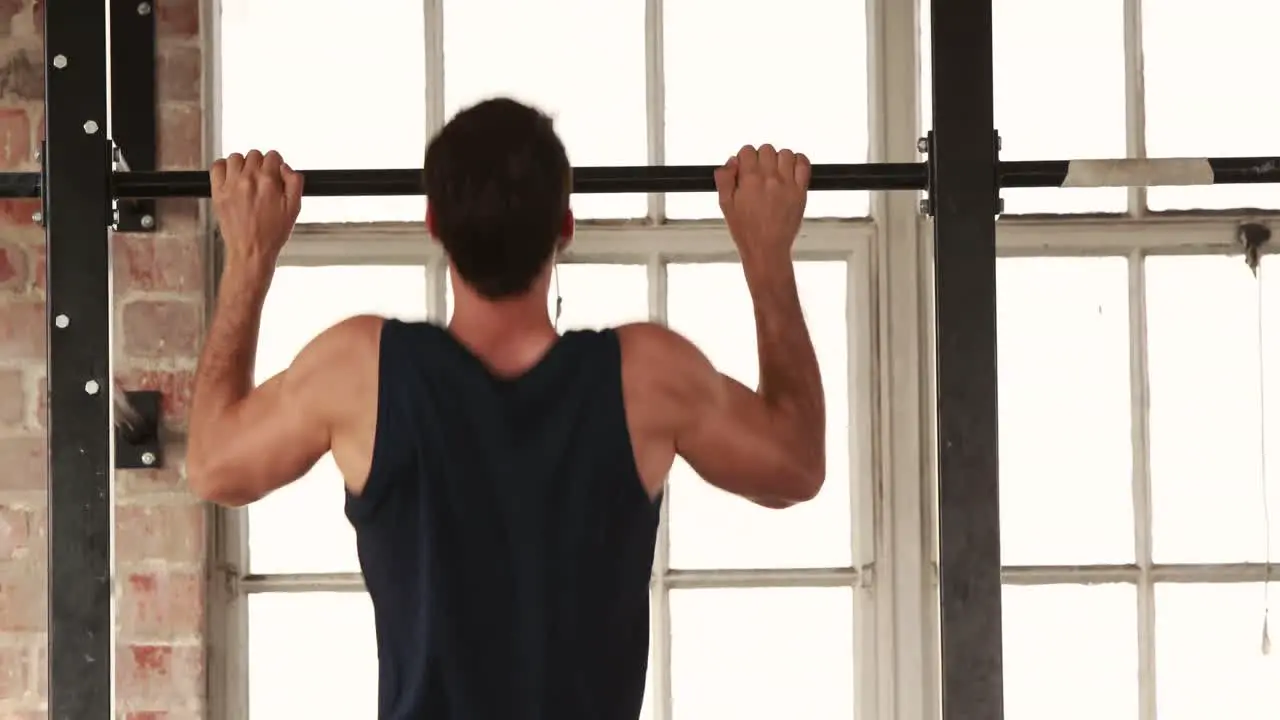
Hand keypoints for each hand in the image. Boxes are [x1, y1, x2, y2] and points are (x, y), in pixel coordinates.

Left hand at [210, 150, 303, 268]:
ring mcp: (231, 185)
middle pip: (254, 155)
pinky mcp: (218, 192)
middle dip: (260, 164)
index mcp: (269, 181)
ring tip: (247, 178)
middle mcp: (248, 179)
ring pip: (235, 158)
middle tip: (262, 179)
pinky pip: (217, 167)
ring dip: (243, 164)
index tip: (275, 173)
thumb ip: (295, 182)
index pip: (272, 156)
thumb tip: (286, 168)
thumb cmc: (272, 234)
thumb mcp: (294, 208)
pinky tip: (231, 177)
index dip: (276, 164)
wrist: (251, 251)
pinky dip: (224, 168)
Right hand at [714, 144, 809, 261]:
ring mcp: (787, 183)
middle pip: (766, 149)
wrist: (766, 248)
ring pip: (785, 154)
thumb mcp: (725, 205)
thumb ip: (725, 179)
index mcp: (749, 180)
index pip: (747, 151)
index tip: (745, 168)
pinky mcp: (800, 191)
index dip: (745, 158)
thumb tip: (731, 162)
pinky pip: (803, 164)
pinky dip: (798, 161)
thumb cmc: (746, 230)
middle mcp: (769, 178)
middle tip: (759, 172)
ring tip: (775, 172)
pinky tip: (791, 169)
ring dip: (779, 159)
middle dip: (761, 158)